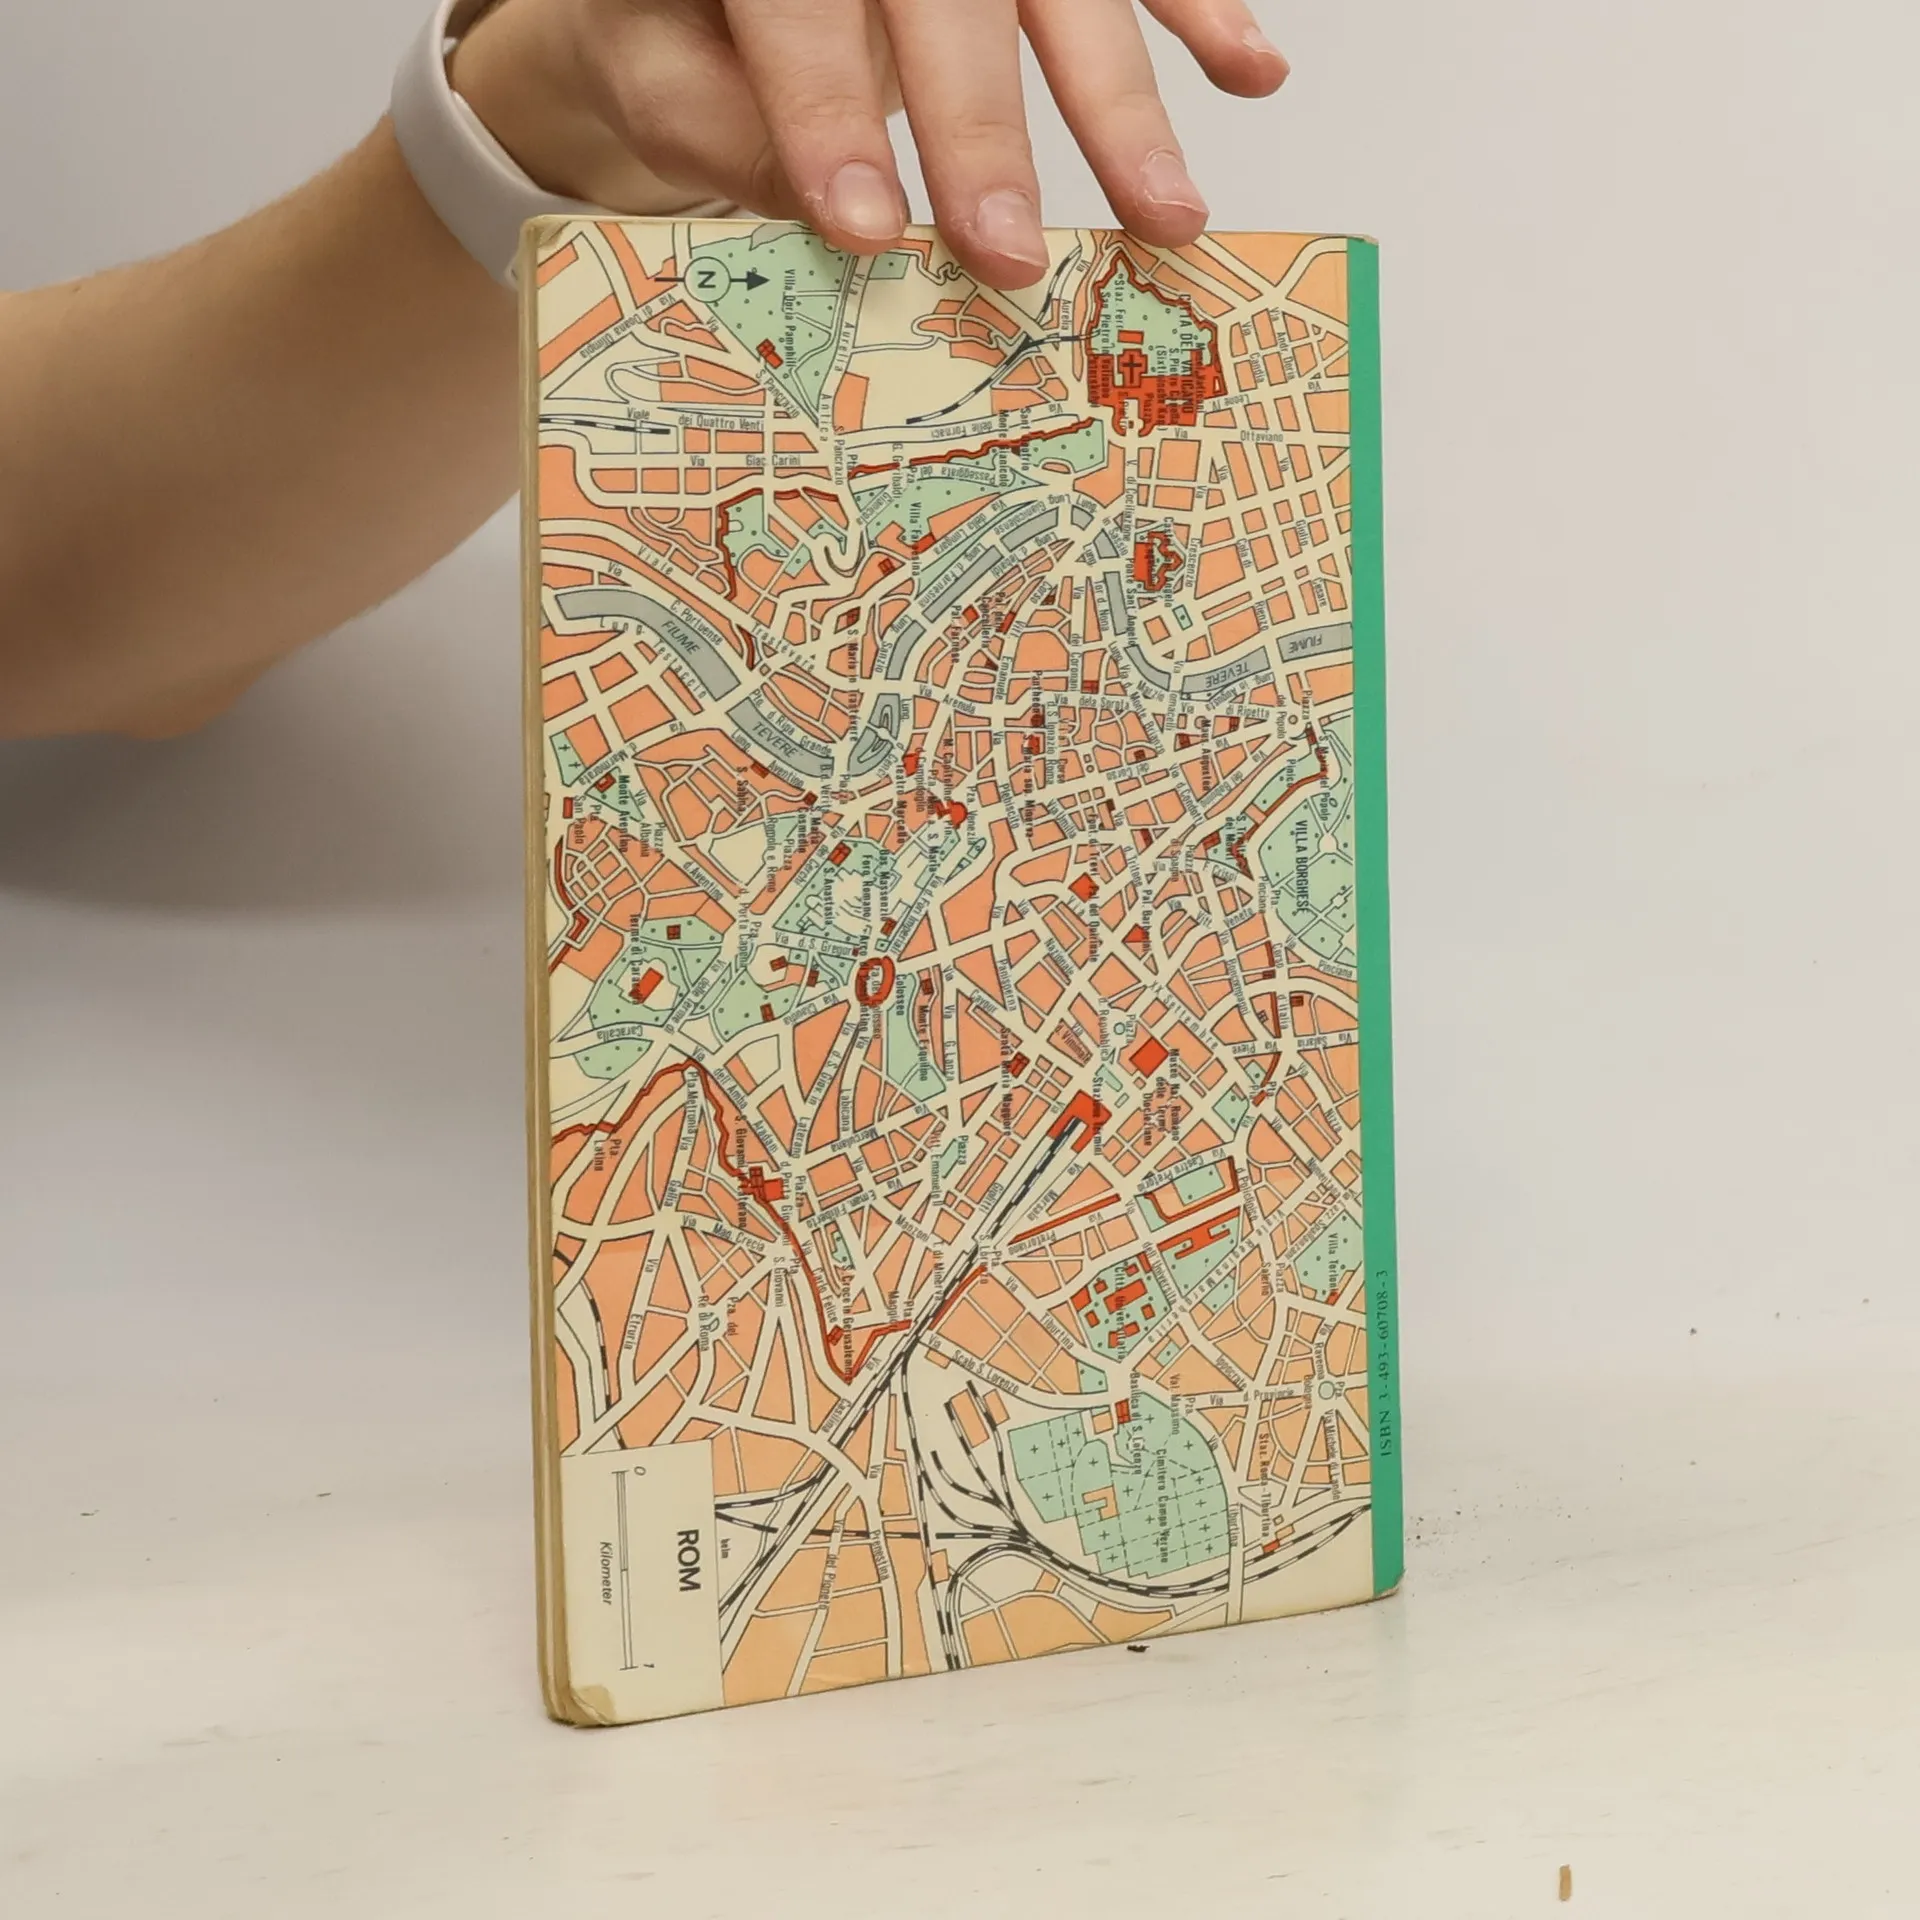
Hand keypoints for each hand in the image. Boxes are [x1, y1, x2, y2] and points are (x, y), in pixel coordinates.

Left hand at [450, 0, 1287, 288]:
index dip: (827, 111)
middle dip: (980, 132)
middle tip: (1004, 255)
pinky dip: (1201, 10)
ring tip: (1164, 215)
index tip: (866, 227)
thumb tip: (811, 200)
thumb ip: (708, 117)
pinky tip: (1250, 73)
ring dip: (1120, 105)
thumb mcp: (653, 64)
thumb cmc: (692, 28)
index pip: (799, 2)